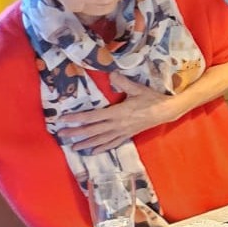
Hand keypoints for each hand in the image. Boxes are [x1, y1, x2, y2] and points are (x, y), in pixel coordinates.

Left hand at [55, 76, 181, 152]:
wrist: (166, 111)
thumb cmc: (151, 99)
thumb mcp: (137, 88)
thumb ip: (123, 82)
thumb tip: (111, 74)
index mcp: (117, 112)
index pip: (92, 116)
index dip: (77, 118)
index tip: (63, 119)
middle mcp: (117, 124)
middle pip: (93, 130)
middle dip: (76, 132)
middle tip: (61, 135)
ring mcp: (122, 131)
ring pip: (101, 139)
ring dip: (86, 143)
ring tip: (73, 147)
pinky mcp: (128, 135)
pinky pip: (112, 143)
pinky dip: (102, 148)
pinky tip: (93, 152)